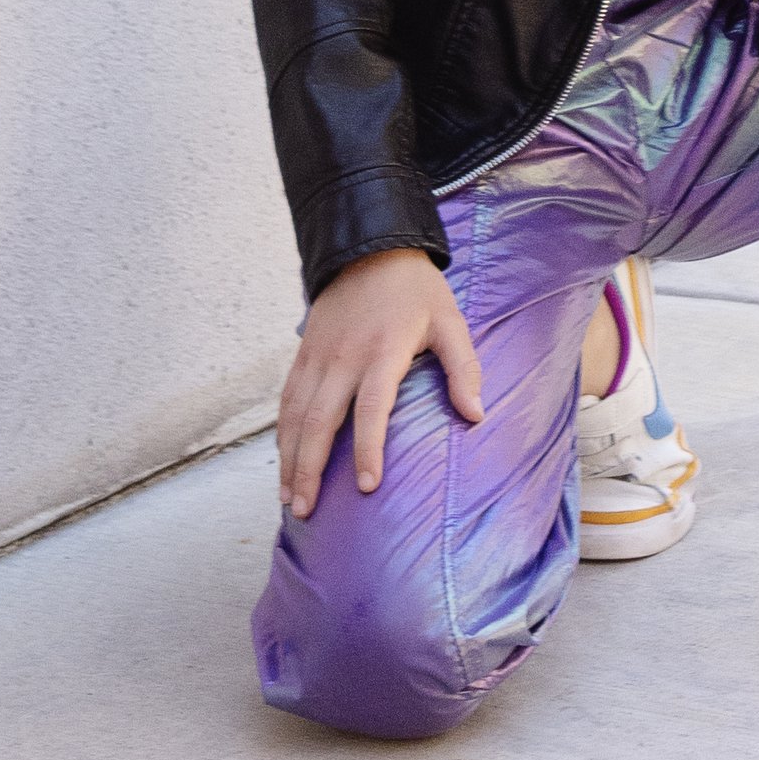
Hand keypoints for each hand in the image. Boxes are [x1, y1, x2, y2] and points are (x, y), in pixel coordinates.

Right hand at [278, 247, 484, 519]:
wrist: (369, 248)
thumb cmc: (416, 291)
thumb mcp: (451, 322)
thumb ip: (464, 368)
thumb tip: (476, 415)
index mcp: (382, 351)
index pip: (372, 408)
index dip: (368, 448)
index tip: (366, 486)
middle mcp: (344, 358)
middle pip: (320, 421)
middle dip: (310, 470)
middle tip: (305, 511)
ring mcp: (318, 357)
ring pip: (296, 416)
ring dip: (289, 460)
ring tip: (289, 500)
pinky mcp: (303, 354)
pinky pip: (287, 400)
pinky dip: (282, 434)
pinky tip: (284, 462)